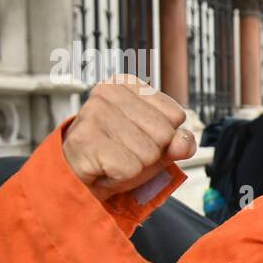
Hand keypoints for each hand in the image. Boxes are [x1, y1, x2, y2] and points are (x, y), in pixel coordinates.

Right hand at [61, 76, 196, 201]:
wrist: (78, 178)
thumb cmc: (115, 156)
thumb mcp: (156, 146)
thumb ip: (178, 141)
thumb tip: (184, 141)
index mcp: (128, 84)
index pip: (176, 115)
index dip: (163, 138)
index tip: (137, 138)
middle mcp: (109, 93)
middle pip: (164, 135)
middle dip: (150, 155)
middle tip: (124, 154)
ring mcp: (95, 114)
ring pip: (149, 153)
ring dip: (135, 168)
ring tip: (114, 161)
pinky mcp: (87, 139)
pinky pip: (130, 169)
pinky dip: (122, 178)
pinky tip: (104, 169)